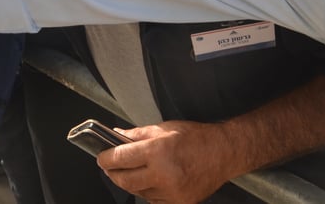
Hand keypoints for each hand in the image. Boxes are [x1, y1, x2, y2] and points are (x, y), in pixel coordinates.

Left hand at [97, 121, 233, 202]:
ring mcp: (172, 192)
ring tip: (133, 170)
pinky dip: (147, 191)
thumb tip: (116, 135)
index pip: (120, 158)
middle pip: (125, 181)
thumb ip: (137, 134)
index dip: (106, 158)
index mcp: (158, 152)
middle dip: (112, 174)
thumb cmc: (196, 138)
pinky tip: (150, 181)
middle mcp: (163, 174)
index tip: (101, 157)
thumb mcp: (163, 128)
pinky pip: (153, 201)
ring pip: (139, 192)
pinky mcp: (179, 203)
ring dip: (131, 182)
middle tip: (109, 166)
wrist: (224, 153)